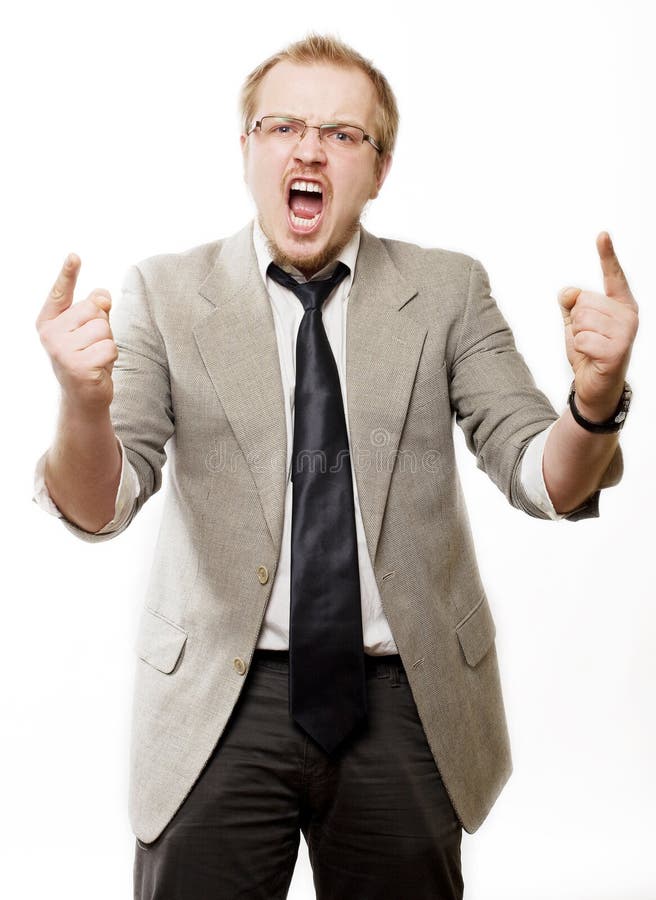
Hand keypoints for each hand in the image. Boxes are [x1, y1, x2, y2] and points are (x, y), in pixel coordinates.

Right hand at [36, 254, 117, 411]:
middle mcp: (51, 334)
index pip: (61, 293)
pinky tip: (98, 368)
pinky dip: (111, 358)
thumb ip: (96, 309)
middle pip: (93, 309)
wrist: (83, 396)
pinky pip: (110, 347)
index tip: (75, 256)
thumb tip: (103, 295)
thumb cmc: (87, 358)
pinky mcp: (77, 365)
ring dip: (108, 343)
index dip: (68, 274)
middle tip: (93, 346)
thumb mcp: (89, 330)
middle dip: (103, 326)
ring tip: (95, 357)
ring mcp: (61, 350)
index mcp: (49, 321)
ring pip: (104, 328)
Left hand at [558, 232, 638, 421]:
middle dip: (576, 322)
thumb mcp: (575, 324)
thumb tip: (568, 292)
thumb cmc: (588, 352)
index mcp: (621, 304)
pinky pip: (581, 339)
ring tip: (590, 347)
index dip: (607, 255)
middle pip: (584, 302)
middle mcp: (628, 314)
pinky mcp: (618, 349)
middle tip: (587, 338)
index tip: (602, 235)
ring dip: (577, 336)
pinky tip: (591, 357)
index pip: (613, 276)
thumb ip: (571, 304)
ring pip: (581, 319)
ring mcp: (626, 332)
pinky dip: (579, 349)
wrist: (595, 386)